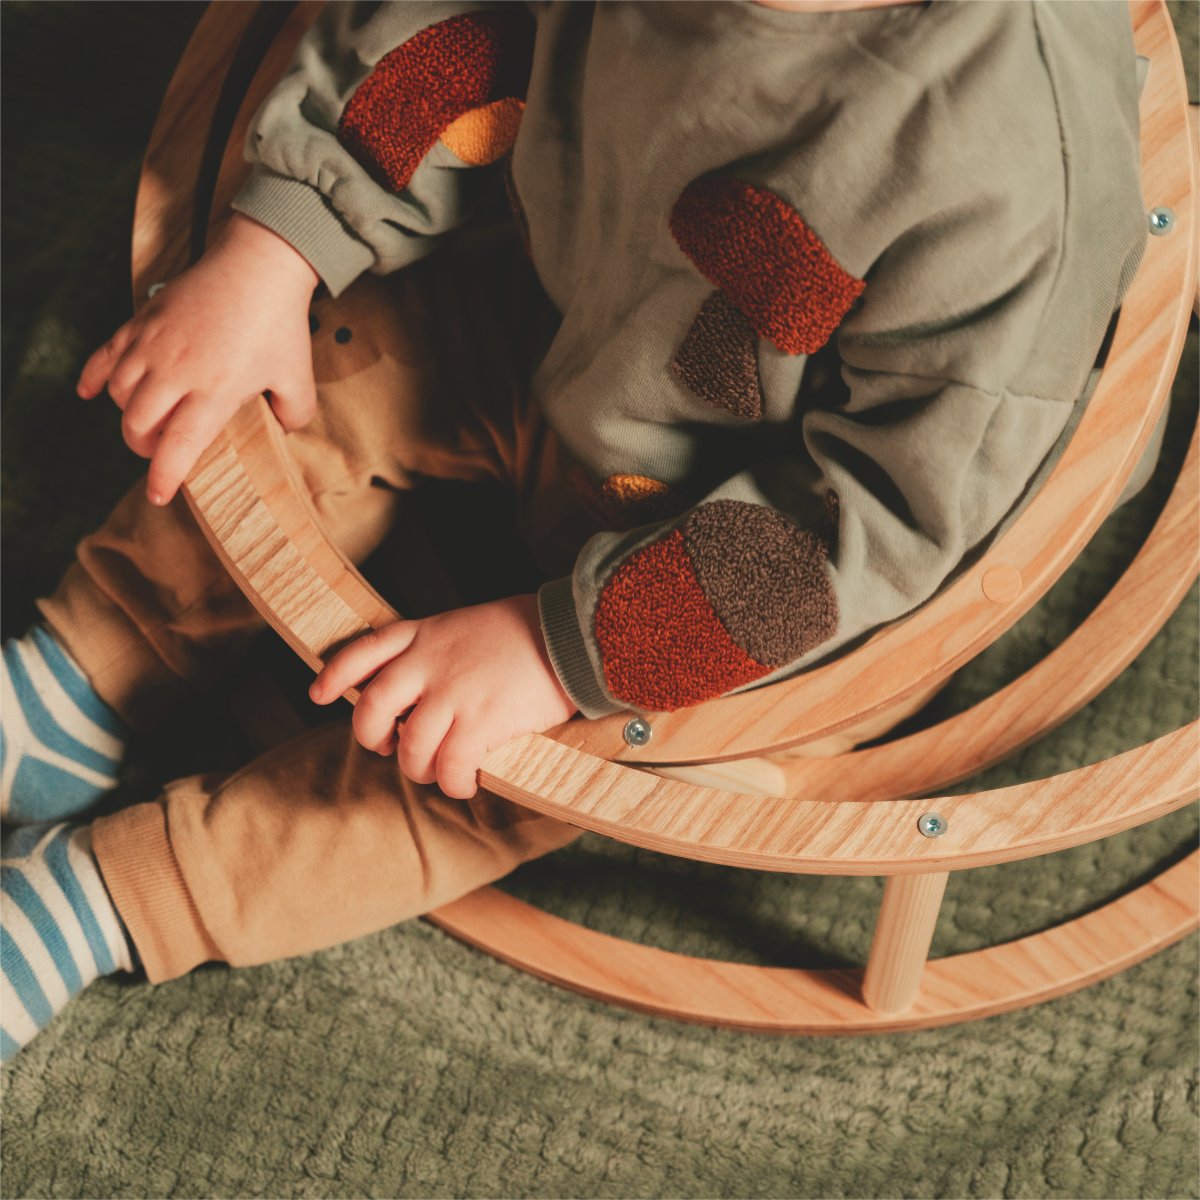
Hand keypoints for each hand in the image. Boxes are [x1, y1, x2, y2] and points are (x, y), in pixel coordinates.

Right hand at [77, 213, 320, 506]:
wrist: (258, 265)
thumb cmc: (280, 324)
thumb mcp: (299, 378)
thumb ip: (294, 413)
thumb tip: (284, 431)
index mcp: (214, 391)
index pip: (178, 445)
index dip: (164, 475)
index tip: (159, 494)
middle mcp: (175, 371)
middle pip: (137, 425)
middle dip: (144, 448)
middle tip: (162, 451)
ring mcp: (153, 345)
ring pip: (118, 393)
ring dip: (127, 415)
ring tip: (149, 418)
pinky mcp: (142, 322)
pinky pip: (104, 355)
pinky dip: (93, 377)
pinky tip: (91, 393)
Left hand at [309, 595, 577, 799]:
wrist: (569, 634)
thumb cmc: (528, 632)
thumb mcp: (468, 625)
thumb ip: (439, 650)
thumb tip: (426, 690)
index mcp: (425, 634)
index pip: (362, 650)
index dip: (334, 675)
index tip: (317, 693)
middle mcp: (428, 663)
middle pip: (372, 708)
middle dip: (373, 738)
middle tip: (391, 748)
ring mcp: (451, 693)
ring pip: (410, 748)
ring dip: (420, 770)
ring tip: (441, 772)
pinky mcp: (480, 721)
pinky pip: (451, 767)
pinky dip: (456, 784)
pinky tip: (469, 782)